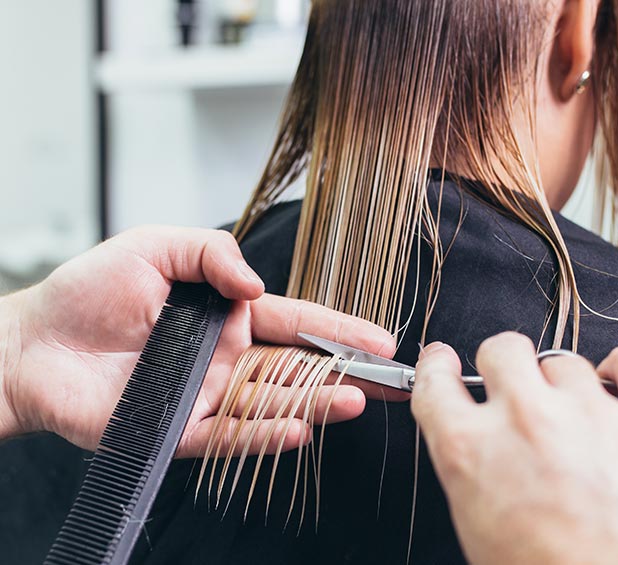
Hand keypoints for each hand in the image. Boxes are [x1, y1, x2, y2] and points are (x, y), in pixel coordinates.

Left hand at [0, 226, 397, 455]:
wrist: (34, 344)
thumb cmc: (87, 292)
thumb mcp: (155, 246)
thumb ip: (211, 253)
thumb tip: (256, 283)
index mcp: (225, 316)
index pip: (295, 322)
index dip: (339, 331)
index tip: (379, 340)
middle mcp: (225, 358)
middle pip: (297, 368)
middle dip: (345, 375)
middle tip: (387, 382)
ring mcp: (206, 395)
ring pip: (273, 404)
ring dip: (316, 405)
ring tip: (355, 402)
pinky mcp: (179, 429)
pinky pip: (231, 437)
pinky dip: (265, 436)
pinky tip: (298, 430)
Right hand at [411, 333, 617, 564]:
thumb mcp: (481, 533)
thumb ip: (473, 471)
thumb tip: (481, 441)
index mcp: (472, 452)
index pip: (436, 381)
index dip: (437, 366)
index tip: (444, 362)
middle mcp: (528, 420)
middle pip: (503, 350)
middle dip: (505, 367)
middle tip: (518, 391)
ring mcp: (594, 414)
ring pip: (566, 361)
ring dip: (565, 385)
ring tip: (579, 420)